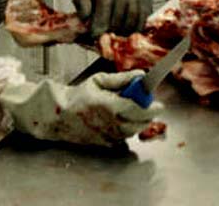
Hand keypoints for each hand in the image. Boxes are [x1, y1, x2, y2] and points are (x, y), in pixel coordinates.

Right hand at [0, 72, 159, 147]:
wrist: (58, 115)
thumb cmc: (78, 96)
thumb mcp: (99, 80)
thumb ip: (122, 78)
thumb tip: (141, 75)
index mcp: (109, 106)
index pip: (139, 109)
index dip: (152, 107)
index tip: (160, 103)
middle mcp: (110, 124)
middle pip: (140, 122)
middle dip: (147, 113)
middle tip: (145, 102)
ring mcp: (108, 136)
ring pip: (134, 131)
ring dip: (138, 120)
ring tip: (129, 108)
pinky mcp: (106, 144)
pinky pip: (124, 137)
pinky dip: (127, 128)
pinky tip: (119, 118)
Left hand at [73, 0, 144, 36]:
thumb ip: (81, 4)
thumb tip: (86, 18)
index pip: (105, 8)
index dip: (99, 24)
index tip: (94, 36)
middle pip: (117, 19)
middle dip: (107, 32)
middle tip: (100, 39)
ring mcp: (135, 0)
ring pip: (129, 25)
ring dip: (119, 35)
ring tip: (109, 37)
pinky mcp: (142, 8)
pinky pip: (139, 26)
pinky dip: (131, 34)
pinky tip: (121, 36)